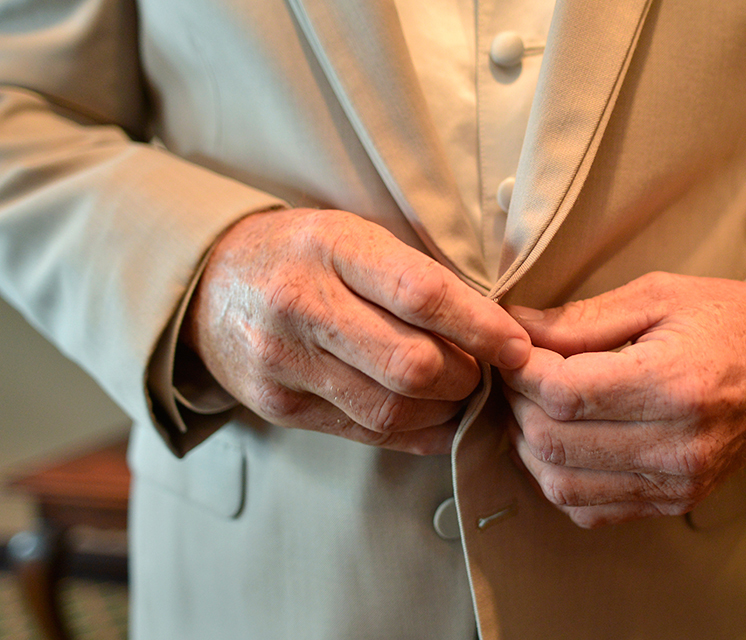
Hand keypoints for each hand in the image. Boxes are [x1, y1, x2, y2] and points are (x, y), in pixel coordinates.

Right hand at [186, 208, 530, 454]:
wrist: (209, 283)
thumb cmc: (299, 254)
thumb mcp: (350, 235)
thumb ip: (411, 276)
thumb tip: (489, 329)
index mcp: (331, 248)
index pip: (423, 294)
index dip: (481, 327)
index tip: (517, 346)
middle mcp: (302, 306)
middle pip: (412, 366)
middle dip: (466, 377)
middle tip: (483, 370)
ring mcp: (285, 362)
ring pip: (392, 409)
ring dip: (444, 410)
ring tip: (457, 392)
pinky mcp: (277, 406)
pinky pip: (365, 433)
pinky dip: (413, 432)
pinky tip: (432, 418)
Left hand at [501, 272, 745, 527]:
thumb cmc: (727, 320)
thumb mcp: (658, 296)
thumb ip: (582, 317)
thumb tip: (515, 327)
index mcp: (674, 384)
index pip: (564, 392)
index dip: (521, 371)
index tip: (512, 348)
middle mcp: (676, 445)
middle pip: (555, 441)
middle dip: (517, 404)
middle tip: (516, 374)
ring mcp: (676, 482)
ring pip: (562, 484)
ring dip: (528, 445)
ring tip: (532, 406)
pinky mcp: (674, 502)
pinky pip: (589, 509)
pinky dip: (558, 479)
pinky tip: (562, 442)